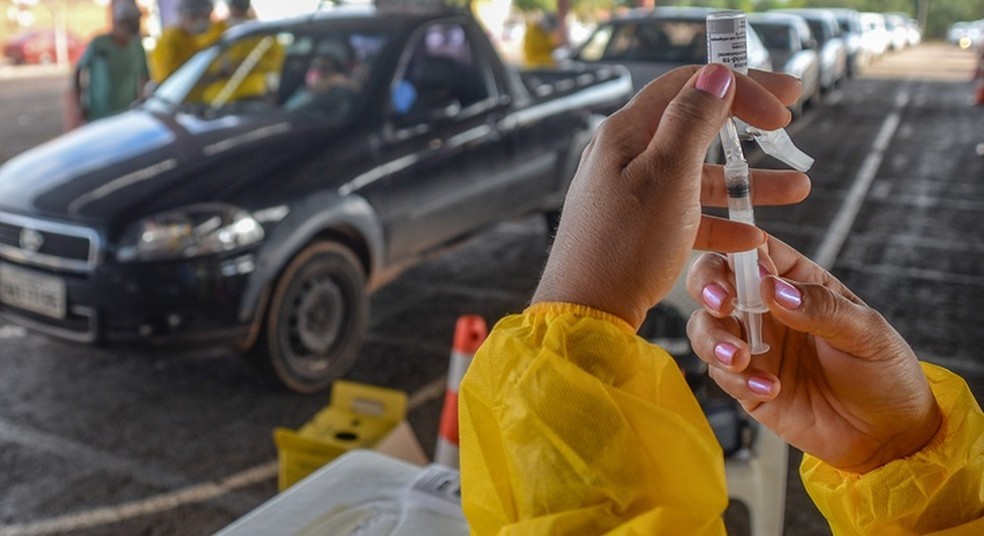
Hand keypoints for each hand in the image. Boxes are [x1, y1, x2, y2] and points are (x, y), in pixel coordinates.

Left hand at [533, 65, 809, 327]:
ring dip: (747, 180)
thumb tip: (715, 74)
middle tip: (791, 118)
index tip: (786, 101)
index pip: (688, 86)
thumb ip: (693, 122)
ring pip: (699, 176)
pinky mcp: (638, 230)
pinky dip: (722, 221)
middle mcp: (625, 156)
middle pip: (696, 126)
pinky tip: (753, 237)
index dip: (740, 85)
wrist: (587, 314)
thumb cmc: (625, 245)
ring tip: (798, 189)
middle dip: (748, 125)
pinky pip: (688, 215)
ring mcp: (631, 194)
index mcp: (626, 133)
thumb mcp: (667, 175)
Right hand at [686, 237, 942, 472]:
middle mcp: (766, 310)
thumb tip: (773, 289)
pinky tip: (771, 389)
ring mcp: (752, 346)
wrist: (887, 438)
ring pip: (705, 327)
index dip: (736, 251)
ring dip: (713, 339)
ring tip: (740, 359)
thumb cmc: (885, 374)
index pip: (753, 250)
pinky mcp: (745, 385)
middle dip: (707, 287)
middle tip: (721, 305)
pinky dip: (737, 380)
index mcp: (797, 282)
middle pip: (714, 281)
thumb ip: (821, 307)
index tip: (745, 272)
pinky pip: (720, 374)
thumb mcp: (867, 333)